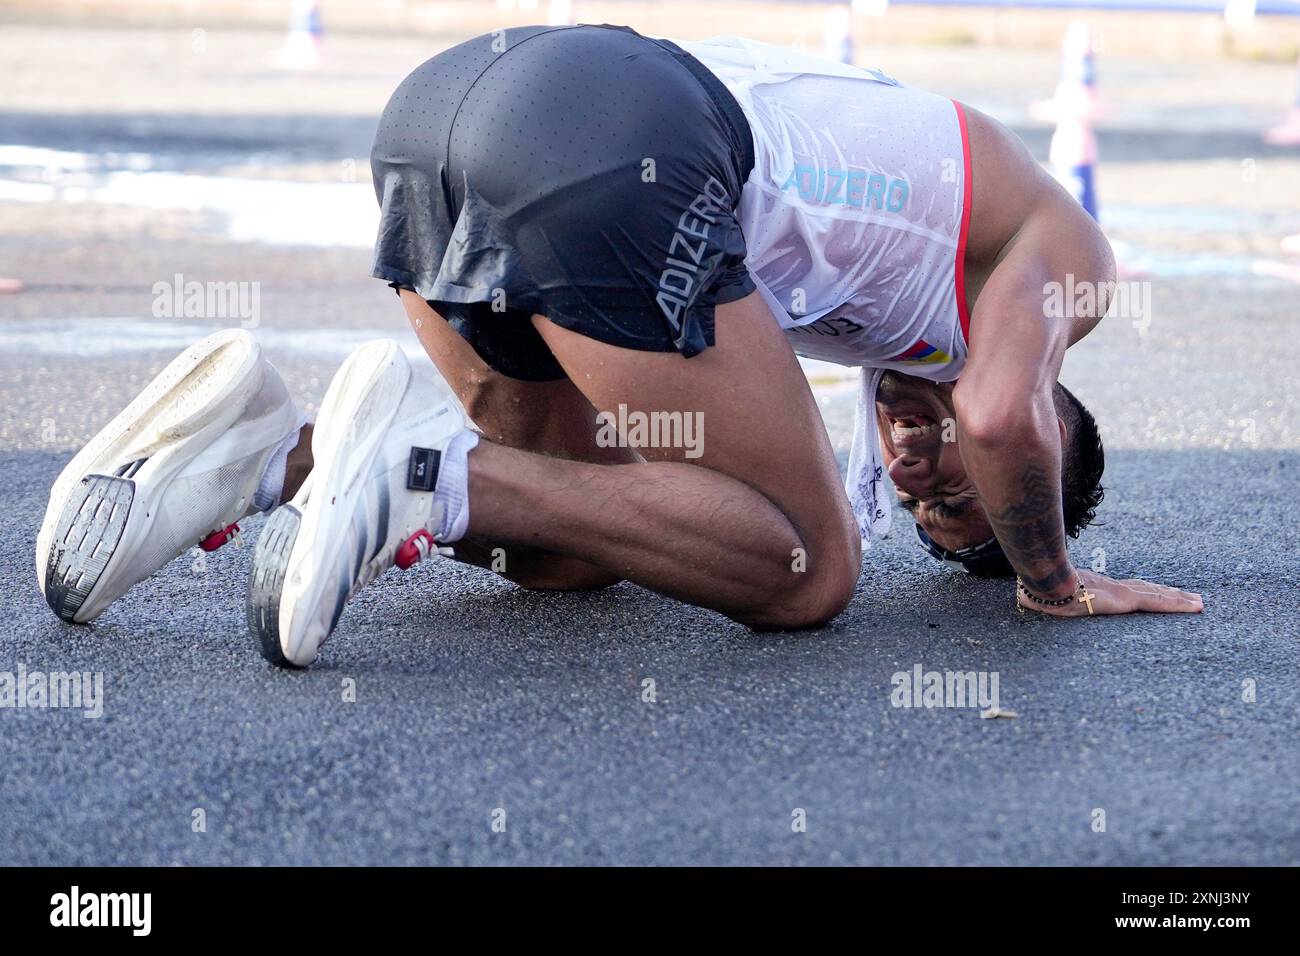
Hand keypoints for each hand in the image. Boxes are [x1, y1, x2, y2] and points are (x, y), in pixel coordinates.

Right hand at [1018, 568, 1202, 616]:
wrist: (1041, 583)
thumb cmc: (1036, 590)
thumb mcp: (1042, 594)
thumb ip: (1041, 594)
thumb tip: (1023, 595)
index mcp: (1094, 587)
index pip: (1125, 589)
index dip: (1144, 590)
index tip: (1157, 591)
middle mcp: (1111, 587)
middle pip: (1146, 590)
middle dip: (1167, 594)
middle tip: (1189, 597)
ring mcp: (1119, 592)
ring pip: (1157, 596)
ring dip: (1179, 600)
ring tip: (1199, 603)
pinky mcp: (1125, 599)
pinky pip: (1157, 603)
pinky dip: (1178, 605)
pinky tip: (1195, 606)